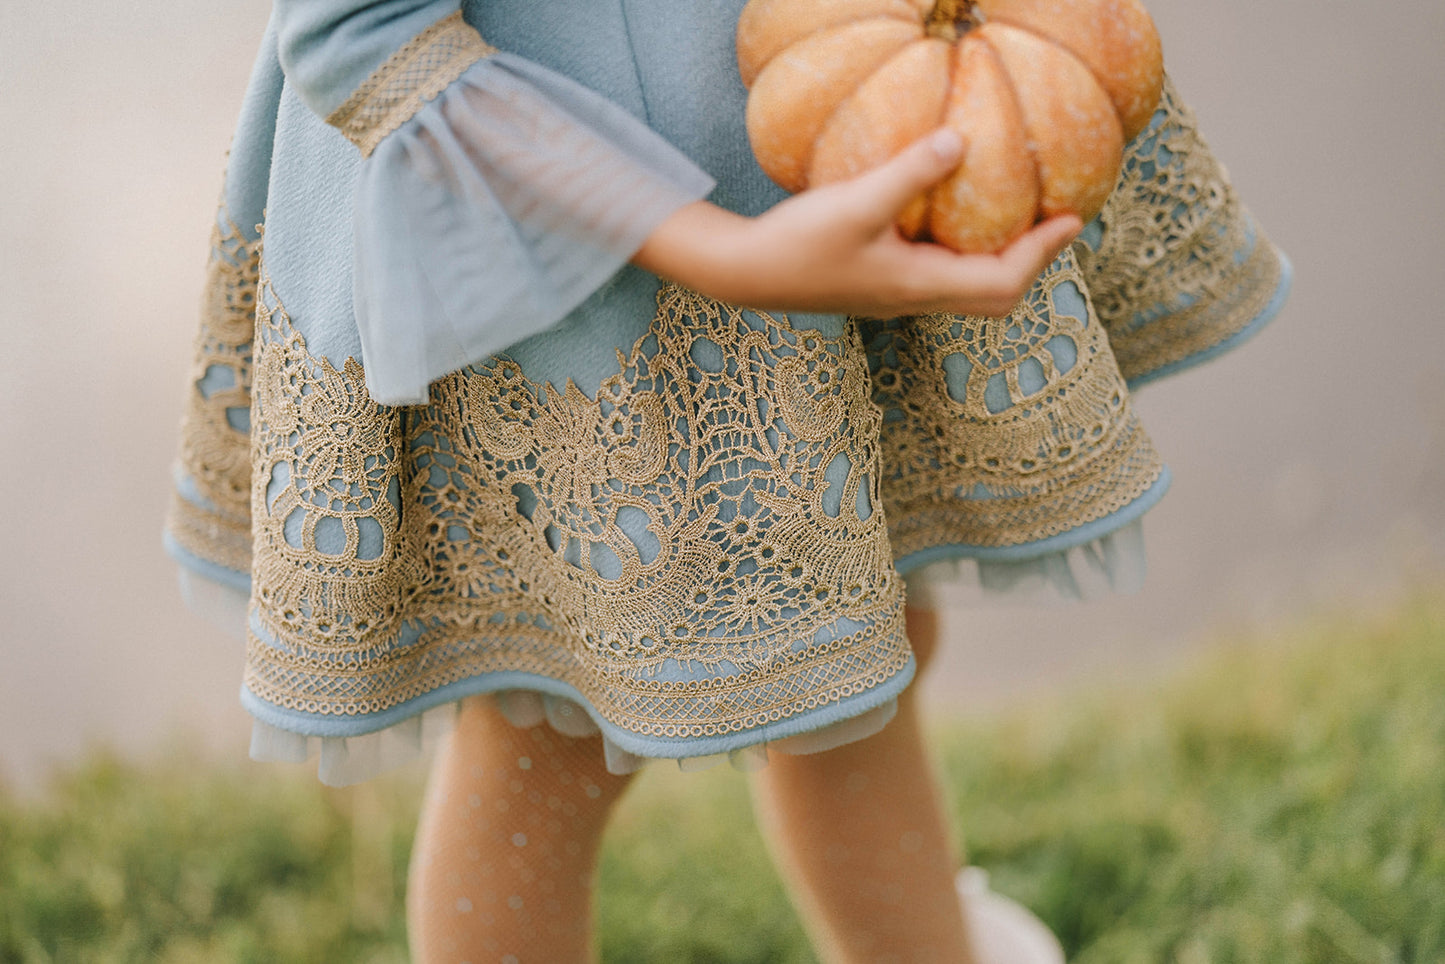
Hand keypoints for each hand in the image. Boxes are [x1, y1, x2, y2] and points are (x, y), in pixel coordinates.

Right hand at [633, 130, 1082, 318]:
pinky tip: (954, 218)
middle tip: (1055, 224)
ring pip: (966, 289)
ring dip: (999, 260)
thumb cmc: (798, 243)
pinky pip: (939, 275)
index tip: (1073, 220)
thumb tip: (962, 140)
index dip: (1043, 253)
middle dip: (1030, 263)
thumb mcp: (857, 201)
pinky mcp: (876, 283)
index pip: (1002, 283)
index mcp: (918, 286)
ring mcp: (894, 295)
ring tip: (1016, 220)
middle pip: (992, 296)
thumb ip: (910, 172)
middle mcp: (912, 298)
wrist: (744, 274)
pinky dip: (963, 252)